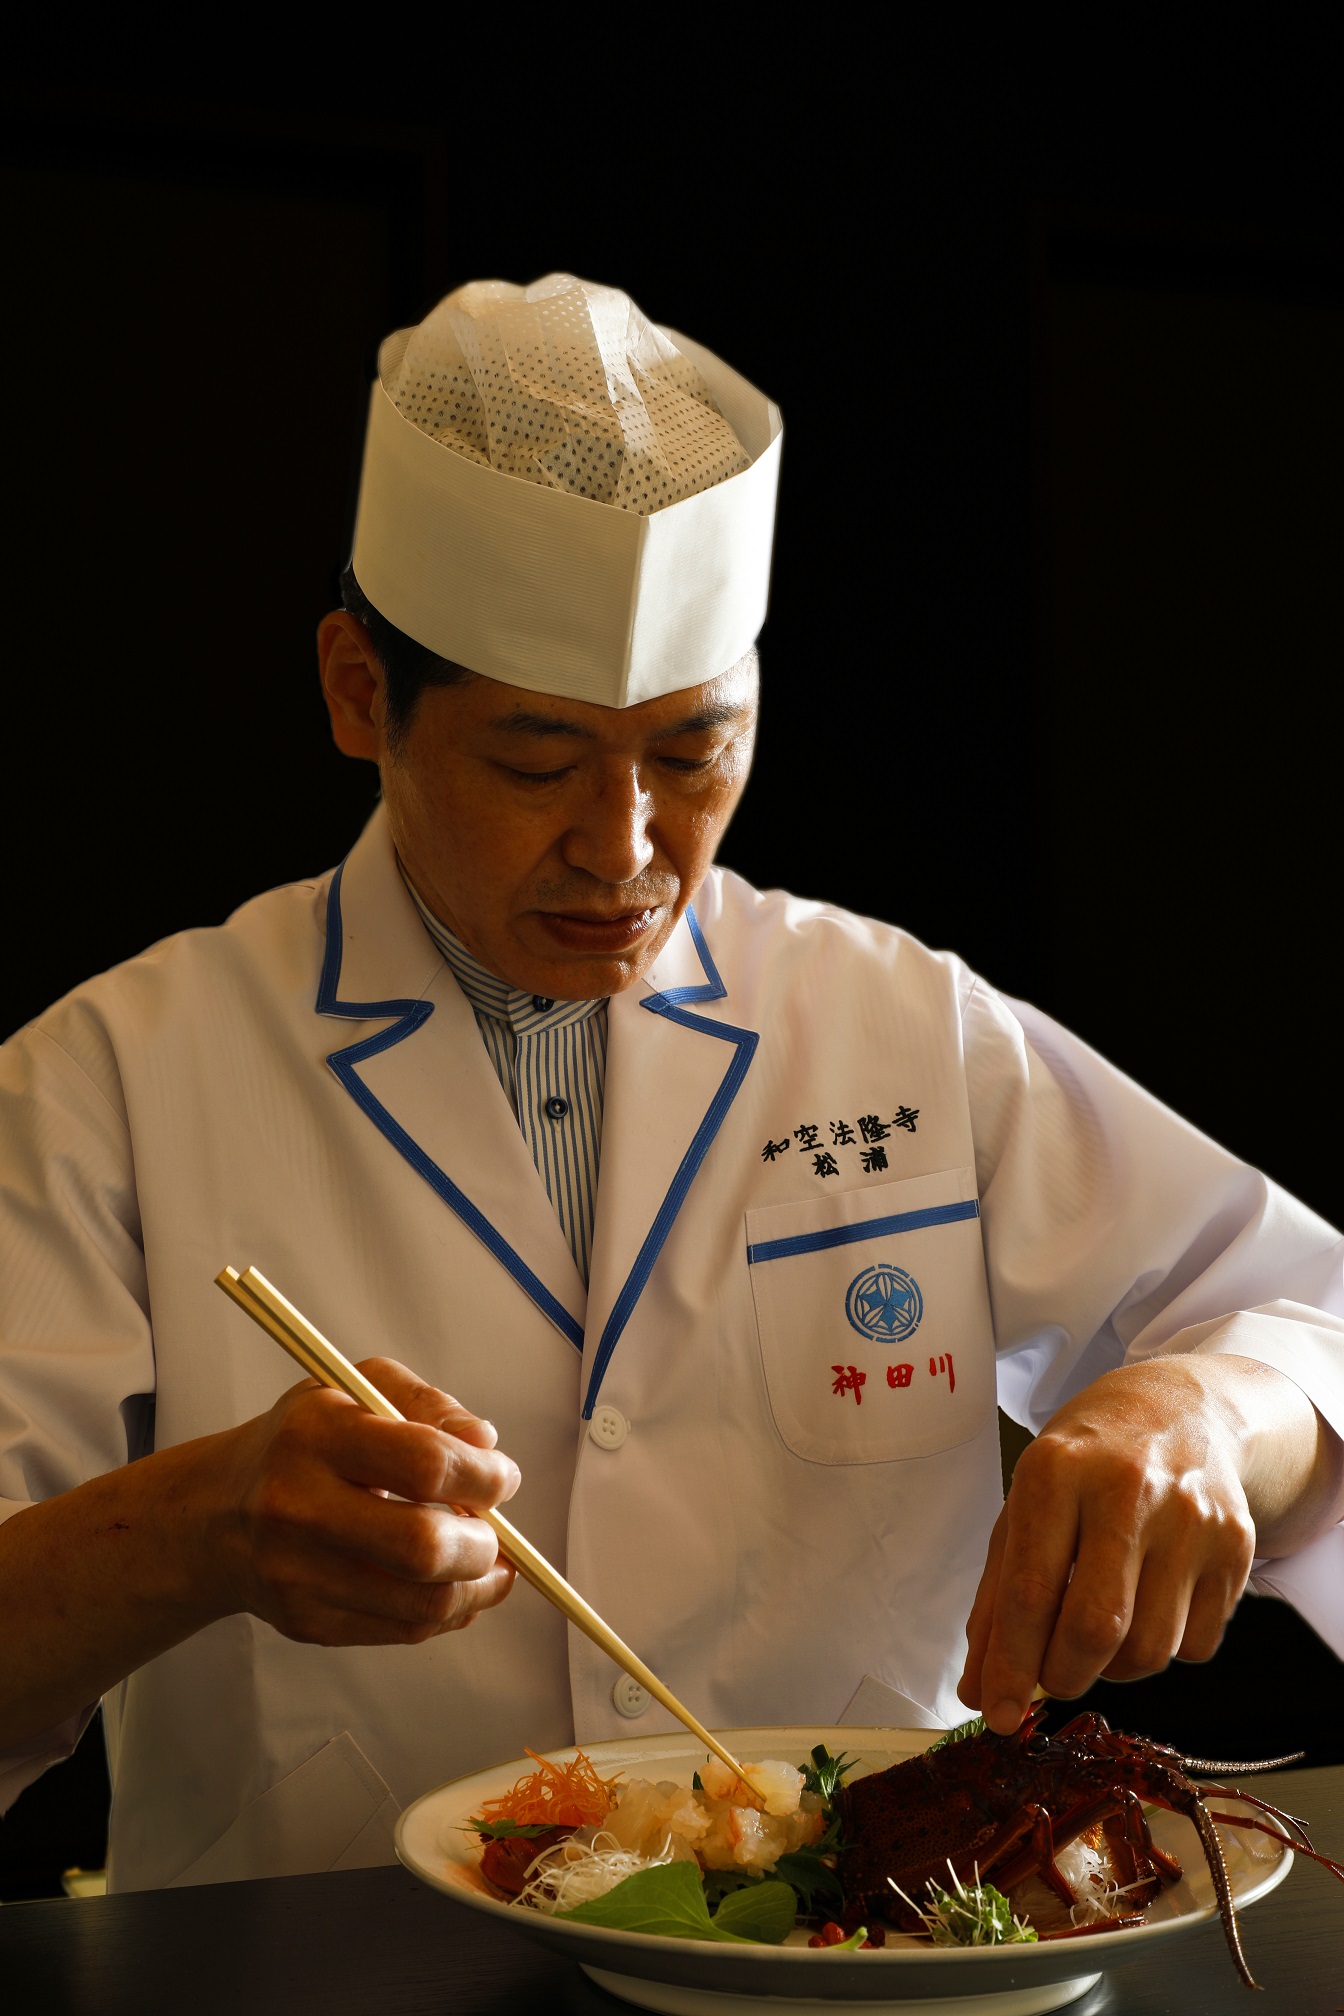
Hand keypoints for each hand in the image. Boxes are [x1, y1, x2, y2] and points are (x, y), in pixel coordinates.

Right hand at [215, 1359, 520, 1646]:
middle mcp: (298, 1506)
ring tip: (488, 1562)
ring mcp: (297, 1574)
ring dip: (477, 1586)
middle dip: (484, 1543)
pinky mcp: (306, 1621)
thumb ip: (428, 1404)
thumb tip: (485, 1444)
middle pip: (423, 1546)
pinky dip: (447, 1611)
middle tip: (494, 1531)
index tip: (502, 1477)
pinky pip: (403, 1631)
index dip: (483, 1476)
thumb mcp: (356, 1389)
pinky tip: (453, 1586)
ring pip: (422, 1604)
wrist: (217, 1512)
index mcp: (316, 1434)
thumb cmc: (304, 1441)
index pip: (424, 1463)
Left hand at [957, 1358, 1258, 1733]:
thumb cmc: (1086, 1464)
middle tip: (1052, 1677)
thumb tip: (984, 1690)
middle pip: (1096, 1627)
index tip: (999, 1713)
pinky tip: (1148, 1605)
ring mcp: (1191, 1518)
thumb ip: (998, 1599)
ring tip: (1100, 1630)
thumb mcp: (1025, 1506)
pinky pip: (1196, 1646)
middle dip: (1065, 1675)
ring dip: (1114, 1668)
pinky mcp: (1237, 1546)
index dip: (1011, 1666)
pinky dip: (1164, 1649)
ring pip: (1151, 1649)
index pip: (1031, 1591)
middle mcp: (1129, 1490)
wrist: (1177, 1411)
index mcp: (1058, 1471)